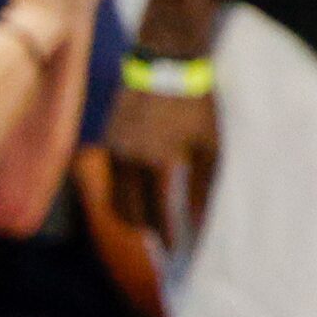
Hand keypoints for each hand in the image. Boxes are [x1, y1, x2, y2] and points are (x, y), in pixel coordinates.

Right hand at [107, 84, 216, 246]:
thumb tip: (199, 221)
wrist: (166, 61)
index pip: (157, 215)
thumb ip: (203, 185)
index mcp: (155, 163)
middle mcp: (127, 161)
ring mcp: (112, 151)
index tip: (175, 254)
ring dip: (131, 216)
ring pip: (115, 199)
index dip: (166, 237)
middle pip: (129, 213)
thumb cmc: (196, 104)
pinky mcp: (106, 140)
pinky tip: (138, 197)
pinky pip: (110, 179)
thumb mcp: (209, 143)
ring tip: (150, 225)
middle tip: (160, 244)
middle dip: (145, 231)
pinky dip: (121, 194)